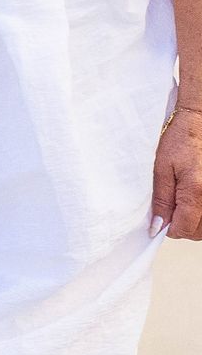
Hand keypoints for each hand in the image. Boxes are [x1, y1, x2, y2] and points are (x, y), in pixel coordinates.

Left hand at [151, 105, 201, 238]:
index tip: (162, 219)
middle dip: (183, 226)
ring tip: (185, 203)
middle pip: (198, 232)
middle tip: (173, 209)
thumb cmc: (181, 139)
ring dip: (195, 223)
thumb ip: (161, 200)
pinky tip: (196, 202)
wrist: (199, 121)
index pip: (184, 229)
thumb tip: (157, 227)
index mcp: (196, 190)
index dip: (169, 228)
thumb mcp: (162, 168)